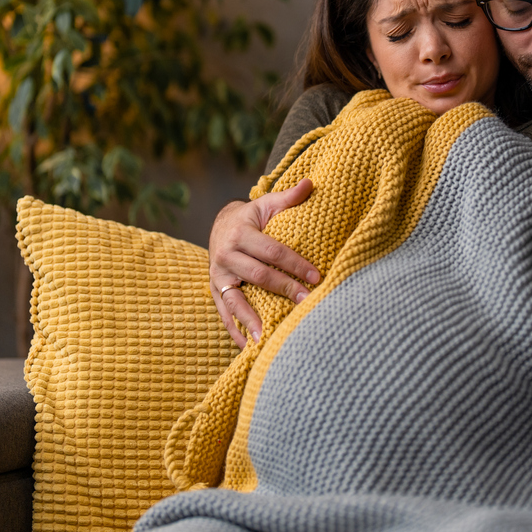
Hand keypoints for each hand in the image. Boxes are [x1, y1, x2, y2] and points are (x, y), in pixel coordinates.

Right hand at [209, 179, 319, 347]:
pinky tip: (250, 348)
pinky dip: (236, 332)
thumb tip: (310, 183)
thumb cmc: (252, 218)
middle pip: (258, 276)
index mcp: (240, 232)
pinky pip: (225, 314)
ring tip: (267, 339)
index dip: (295, 263)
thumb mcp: (266, 205)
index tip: (317, 277)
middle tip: (306, 303)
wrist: (219, 227)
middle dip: (283, 290)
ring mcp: (218, 276)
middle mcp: (226, 254)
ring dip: (252, 321)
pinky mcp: (215, 292)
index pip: (272, 251)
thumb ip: (287, 197)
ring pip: (236, 300)